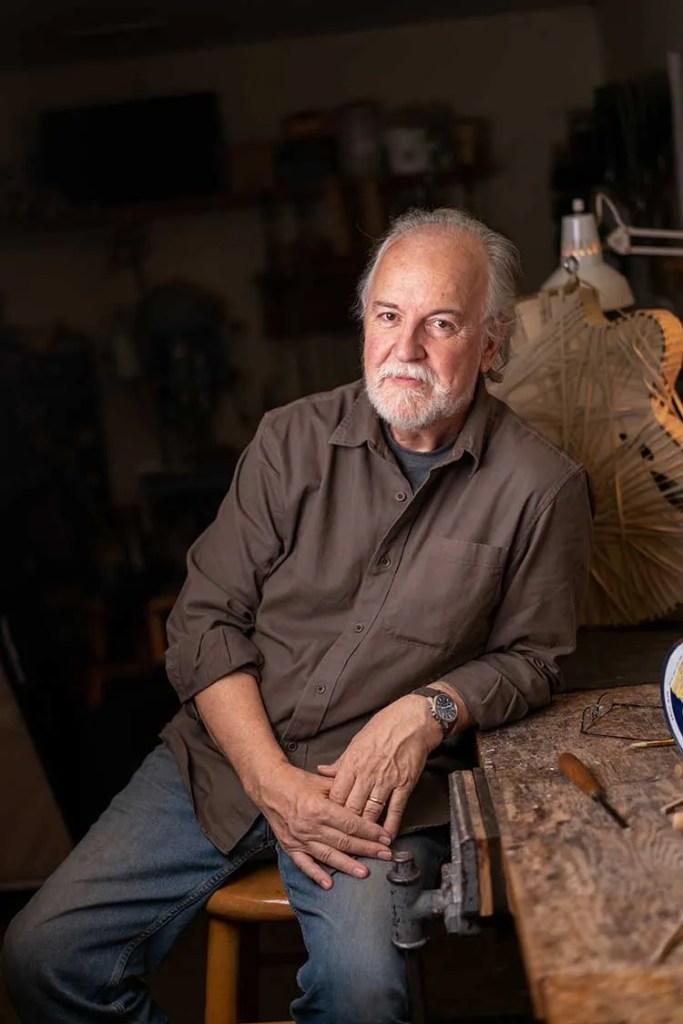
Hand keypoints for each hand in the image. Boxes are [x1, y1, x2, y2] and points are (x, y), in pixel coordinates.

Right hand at [254, 762, 392, 888]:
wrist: (269, 785)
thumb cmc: (297, 781)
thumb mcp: (322, 781)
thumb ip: (343, 792)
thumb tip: (366, 799)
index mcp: (319, 808)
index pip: (351, 823)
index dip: (370, 831)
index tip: (385, 837)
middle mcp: (310, 826)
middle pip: (344, 841)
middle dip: (367, 849)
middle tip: (385, 855)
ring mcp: (300, 838)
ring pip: (328, 855)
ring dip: (348, 865)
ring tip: (365, 872)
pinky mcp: (290, 846)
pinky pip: (304, 864)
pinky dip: (316, 875)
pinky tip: (329, 884)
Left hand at [317, 695, 441, 840]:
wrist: (413, 721)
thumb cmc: (384, 727)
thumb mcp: (356, 741)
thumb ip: (340, 762)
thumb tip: (322, 772)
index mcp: (352, 762)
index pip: (336, 795)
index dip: (331, 812)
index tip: (328, 822)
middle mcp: (367, 774)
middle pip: (352, 808)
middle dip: (346, 826)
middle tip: (342, 839)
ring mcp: (386, 780)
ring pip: (372, 812)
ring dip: (366, 830)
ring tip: (361, 844)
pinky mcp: (404, 784)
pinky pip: (395, 810)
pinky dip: (390, 826)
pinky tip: (386, 838)